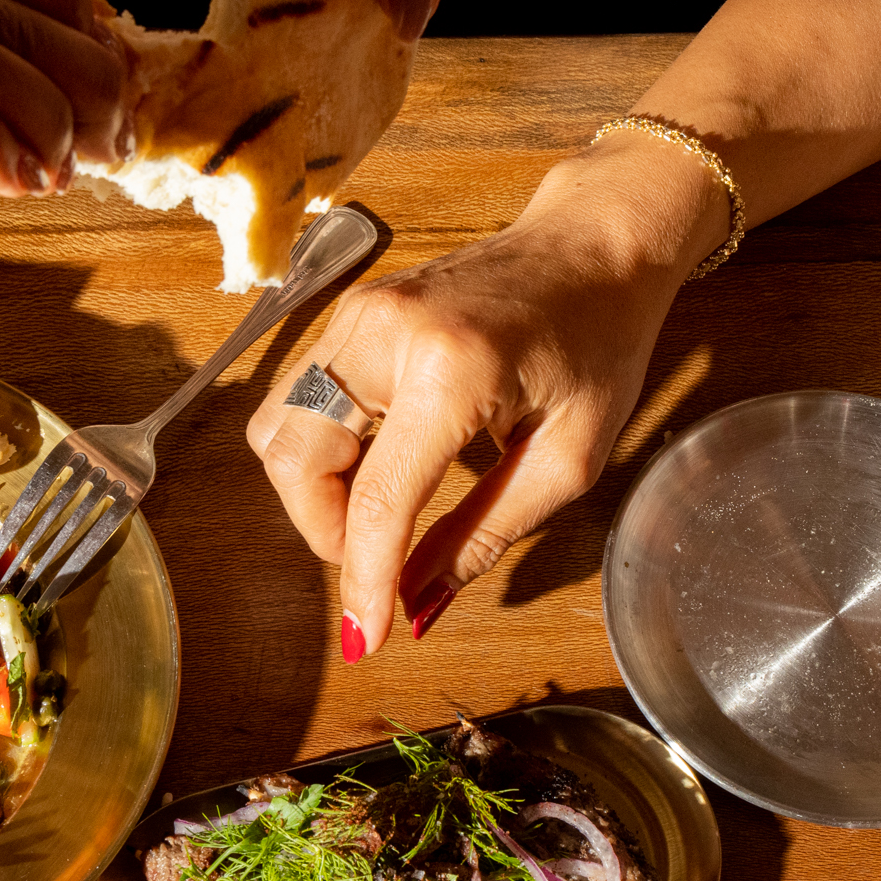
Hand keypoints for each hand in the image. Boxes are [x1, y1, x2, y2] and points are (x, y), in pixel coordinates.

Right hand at [248, 148, 715, 656]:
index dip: (364, 580)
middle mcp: (385, 333)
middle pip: (294, 458)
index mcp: (452, 370)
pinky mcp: (349, 313)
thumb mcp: (568, 458)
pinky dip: (322, 449)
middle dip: (323, 530)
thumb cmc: (599, 342)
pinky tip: (378, 465)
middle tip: (379, 561)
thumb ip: (485, 533)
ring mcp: (356, 314)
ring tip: (381, 512)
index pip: (378, 499)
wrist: (596, 244)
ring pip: (281, 428)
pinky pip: (301, 398)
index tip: (367, 635)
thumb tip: (416, 602)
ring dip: (314, 490)